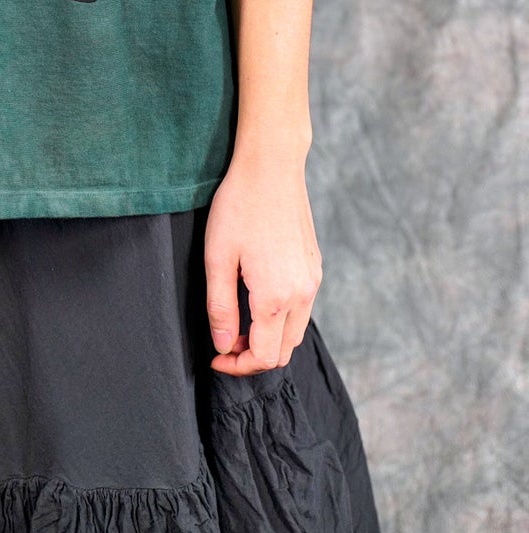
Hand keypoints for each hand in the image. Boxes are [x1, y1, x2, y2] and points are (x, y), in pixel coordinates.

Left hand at [204, 147, 321, 375]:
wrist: (272, 167)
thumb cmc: (239, 207)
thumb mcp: (217, 258)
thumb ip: (220, 308)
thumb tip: (224, 346)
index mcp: (276, 297)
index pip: (264, 357)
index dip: (238, 365)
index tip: (216, 357)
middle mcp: (303, 294)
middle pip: (284, 351)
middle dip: (254, 356)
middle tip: (225, 342)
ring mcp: (312, 280)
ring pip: (295, 331)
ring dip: (269, 338)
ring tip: (239, 322)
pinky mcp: (315, 266)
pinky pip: (302, 308)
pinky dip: (281, 318)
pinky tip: (257, 297)